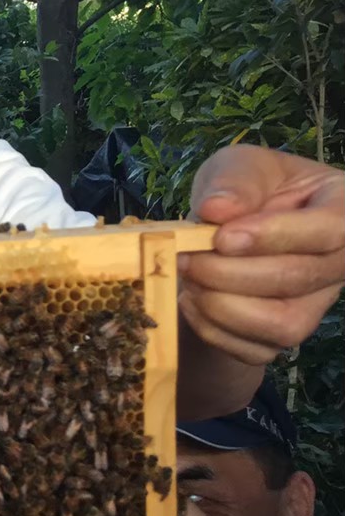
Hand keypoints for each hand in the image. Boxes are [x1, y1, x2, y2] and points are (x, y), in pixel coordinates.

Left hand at [180, 145, 344, 364]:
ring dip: (222, 306)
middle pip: (298, 279)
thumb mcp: (240, 166)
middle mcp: (338, 263)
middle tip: (187, 257)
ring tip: (188, 278)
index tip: (222, 237)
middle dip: (230, 272)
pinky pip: (255, 350)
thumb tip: (218, 209)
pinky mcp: (283, 336)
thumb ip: (234, 180)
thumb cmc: (246, 192)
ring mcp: (314, 305)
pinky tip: (192, 299)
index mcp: (342, 210)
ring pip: (282, 325)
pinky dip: (213, 329)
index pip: (329, 230)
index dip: (274, 236)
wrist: (227, 232)